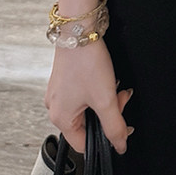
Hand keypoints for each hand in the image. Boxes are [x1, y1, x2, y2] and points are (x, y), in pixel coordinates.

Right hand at [46, 38, 134, 154]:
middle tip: (120, 99)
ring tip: (115, 87)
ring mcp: (58, 93)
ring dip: (106, 100)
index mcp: (60, 118)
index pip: (84, 145)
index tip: (120, 127)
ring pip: (88, 108)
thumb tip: (119, 145)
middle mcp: (55, 107)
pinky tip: (106, 79)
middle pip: (88, 125)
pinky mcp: (64, 80)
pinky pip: (84, 95)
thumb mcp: (106, 99)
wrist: (79, 29)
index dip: (105, 140)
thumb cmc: (85, 61)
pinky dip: (98, 90)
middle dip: (109, 114)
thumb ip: (115, 127)